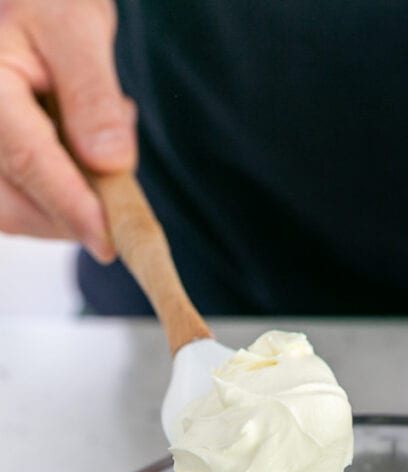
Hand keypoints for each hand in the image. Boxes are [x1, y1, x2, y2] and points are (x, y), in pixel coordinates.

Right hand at [0, 0, 135, 260]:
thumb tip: (112, 163)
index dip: (71, 206)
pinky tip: (75, 155)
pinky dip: (59, 198)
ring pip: (18, 214)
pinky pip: (20, 206)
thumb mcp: (76, 26)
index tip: (108, 241)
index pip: (27, 160)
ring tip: (94, 142)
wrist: (26, 3)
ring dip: (71, 203)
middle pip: (17, 203)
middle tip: (118, 167)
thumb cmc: (46, 2)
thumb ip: (92, 95)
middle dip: (76, 208)